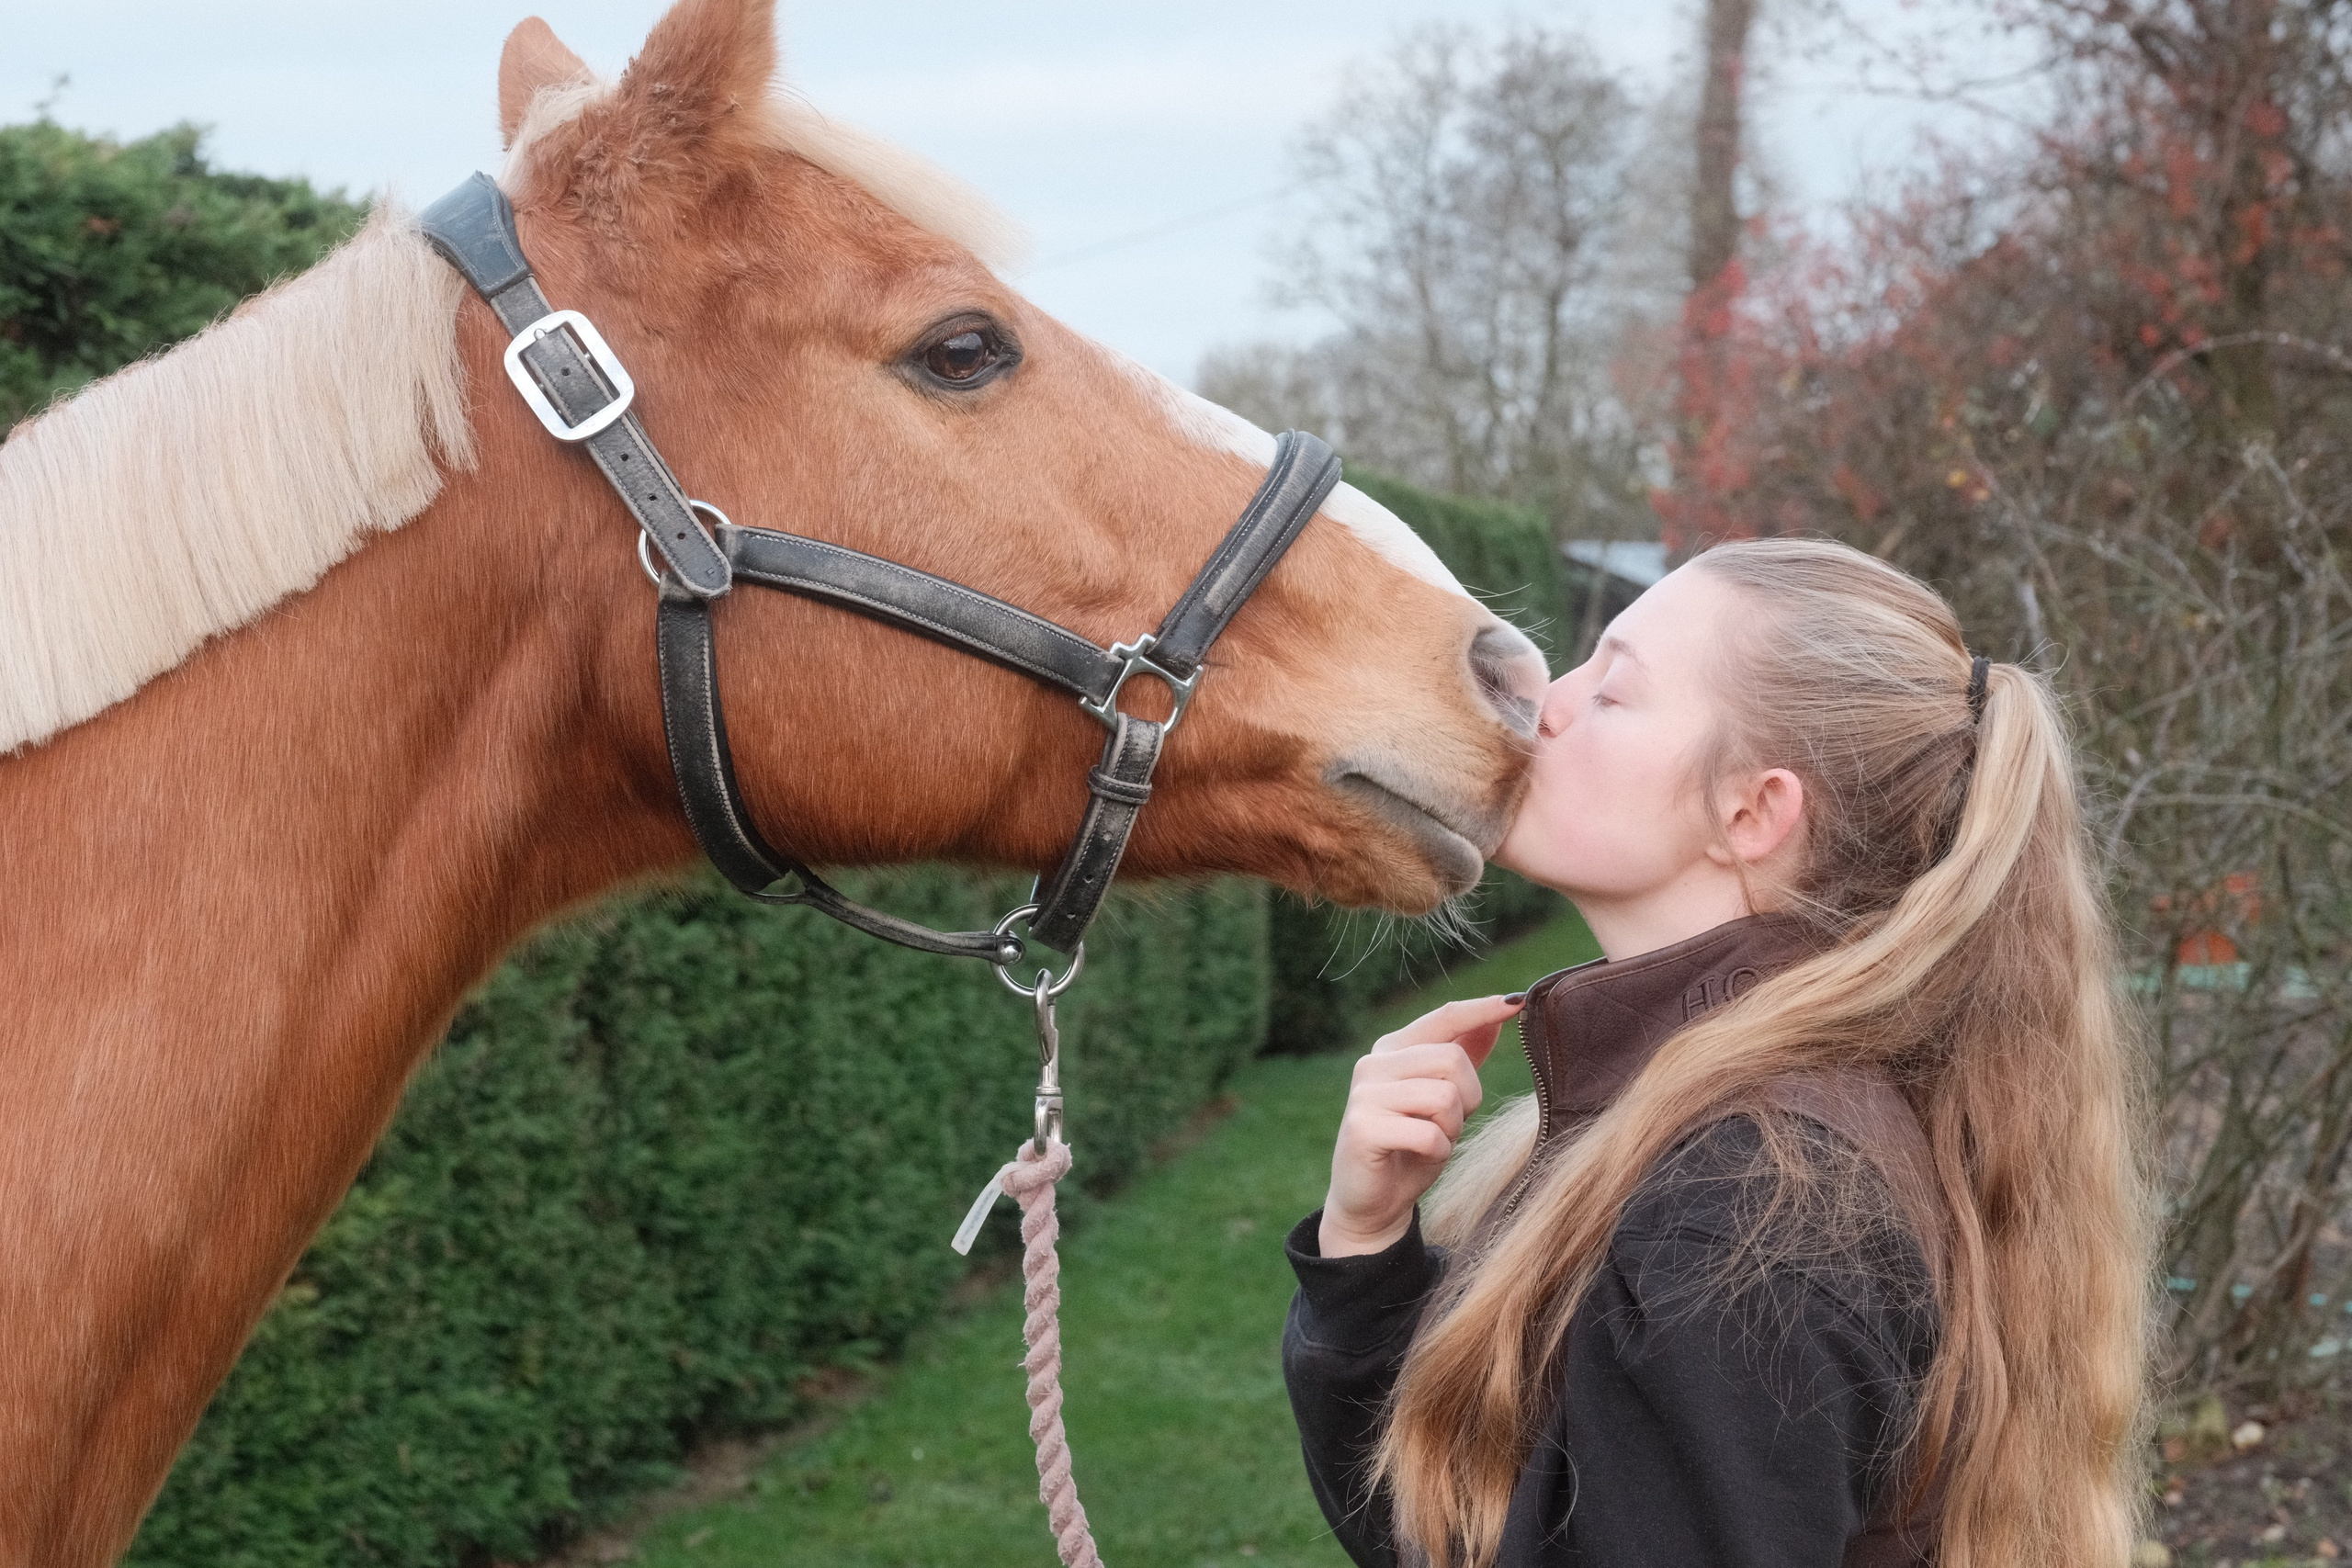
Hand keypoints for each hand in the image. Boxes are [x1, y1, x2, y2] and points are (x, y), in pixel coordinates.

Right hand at [1319, 993, 1526, 1256]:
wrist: (1371, 1202)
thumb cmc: (1412, 1146)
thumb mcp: (1443, 1098)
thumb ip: (1464, 1056)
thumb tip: (1500, 1012)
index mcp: (1392, 1049)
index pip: (1444, 1017)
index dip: (1482, 1009)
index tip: (1518, 1001)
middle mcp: (1374, 1064)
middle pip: (1453, 1061)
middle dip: (1468, 1098)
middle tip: (1448, 1124)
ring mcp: (1366, 1094)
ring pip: (1445, 1097)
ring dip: (1452, 1128)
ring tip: (1431, 1141)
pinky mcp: (1363, 1128)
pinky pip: (1430, 1135)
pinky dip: (1438, 1151)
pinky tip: (1419, 1157)